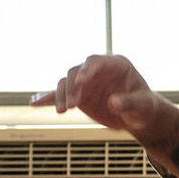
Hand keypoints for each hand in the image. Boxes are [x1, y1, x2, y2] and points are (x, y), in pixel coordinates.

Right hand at [31, 55, 178, 150]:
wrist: (139, 116)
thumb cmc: (144, 108)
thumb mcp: (143, 107)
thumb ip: (130, 103)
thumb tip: (114, 102)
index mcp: (116, 65)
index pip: (96, 61)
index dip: (88, 70)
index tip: (81, 82)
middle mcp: (97, 70)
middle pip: (76, 72)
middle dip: (73, 87)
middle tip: (73, 106)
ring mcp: (85, 81)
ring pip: (66, 82)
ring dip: (62, 95)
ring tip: (63, 111)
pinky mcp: (78, 95)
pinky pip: (59, 95)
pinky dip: (47, 98)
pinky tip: (34, 103)